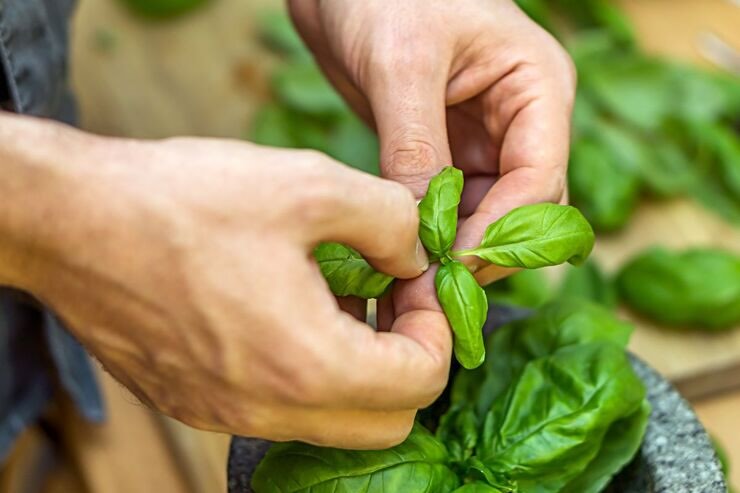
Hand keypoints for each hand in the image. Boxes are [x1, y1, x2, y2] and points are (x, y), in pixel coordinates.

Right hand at [0, 115, 450, 447]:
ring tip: (338, 293)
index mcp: (307, 365)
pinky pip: (281, 409)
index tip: (414, 278)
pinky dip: (308, 371)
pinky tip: (288, 307)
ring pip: (333, 419)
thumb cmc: (184, 202)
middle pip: (386, 421)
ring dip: (359, 365)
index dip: (436, 326)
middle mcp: (268, 410)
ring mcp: (228, 415)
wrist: (72, 222)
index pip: (422, 382)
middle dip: (407, 358)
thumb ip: (390, 221)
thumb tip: (415, 256)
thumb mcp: (309, 184)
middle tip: (388, 294)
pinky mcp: (198, 402)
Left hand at [290, 0, 574, 280]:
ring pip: (484, 217)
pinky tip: (399, 256)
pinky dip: (428, 236)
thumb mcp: (401, 64)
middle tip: (430, 291)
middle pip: (520, 211)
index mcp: (536, 90)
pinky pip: (448, 208)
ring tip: (411, 284)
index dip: (501, 234)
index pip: (540, 181)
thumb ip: (415, 146)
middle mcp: (518, 121)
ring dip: (453, 252)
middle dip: (480, 252)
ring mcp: (481, 140)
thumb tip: (419, 230)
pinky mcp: (442, 152)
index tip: (451, 268)